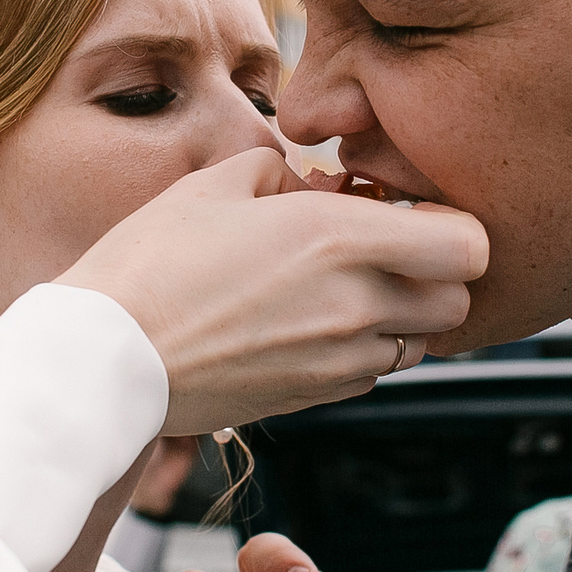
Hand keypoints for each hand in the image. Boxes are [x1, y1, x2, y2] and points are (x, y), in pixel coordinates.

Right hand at [58, 148, 487, 435]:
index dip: (453, 224)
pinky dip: (360, 348)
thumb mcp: (211, 186)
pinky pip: (372, 372)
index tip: (415, 210)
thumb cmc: (147, 266)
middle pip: (457, 301)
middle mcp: (354, 306)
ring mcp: (337, 362)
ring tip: (345, 287)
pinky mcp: (314, 398)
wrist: (102, 360)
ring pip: (419, 342)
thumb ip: (279, 172)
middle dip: (436, 272)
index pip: (468, 245)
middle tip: (388, 247)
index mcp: (337, 239)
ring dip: (401, 313)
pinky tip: (310, 323)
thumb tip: (310, 184)